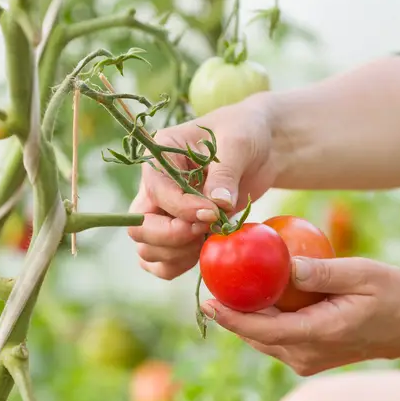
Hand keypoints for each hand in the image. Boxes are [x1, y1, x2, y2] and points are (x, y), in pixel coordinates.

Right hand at [127, 94, 285, 279]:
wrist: (260, 148)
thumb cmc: (245, 134)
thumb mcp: (238, 144)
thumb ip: (225, 174)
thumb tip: (217, 204)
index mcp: (159, 158)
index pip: (156, 193)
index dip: (183, 210)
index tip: (214, 213)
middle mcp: (153, 188)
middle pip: (139, 227)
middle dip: (172, 237)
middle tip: (205, 231)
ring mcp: (162, 213)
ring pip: (146, 250)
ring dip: (176, 254)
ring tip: (208, 239)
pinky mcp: (176, 233)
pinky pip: (160, 263)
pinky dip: (178, 266)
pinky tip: (204, 252)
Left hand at [202, 256, 399, 374]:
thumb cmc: (393, 295)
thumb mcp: (363, 275)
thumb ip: (324, 272)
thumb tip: (287, 265)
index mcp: (318, 334)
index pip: (263, 329)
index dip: (232, 317)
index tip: (208, 301)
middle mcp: (307, 354)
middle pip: (256, 335)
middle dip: (229, 314)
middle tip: (209, 285)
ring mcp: (307, 360)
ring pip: (263, 339)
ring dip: (243, 317)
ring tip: (223, 289)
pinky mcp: (308, 358)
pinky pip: (276, 339)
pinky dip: (261, 320)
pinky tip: (252, 296)